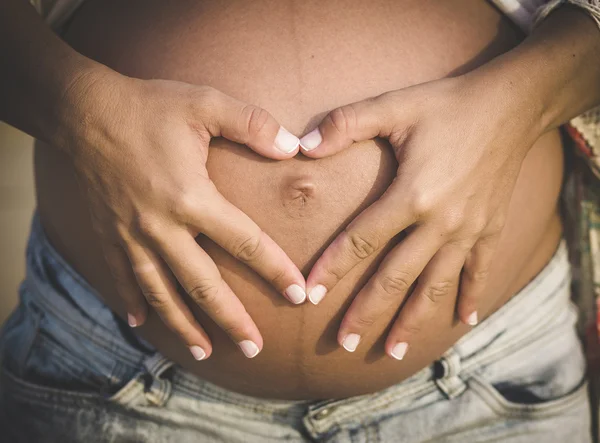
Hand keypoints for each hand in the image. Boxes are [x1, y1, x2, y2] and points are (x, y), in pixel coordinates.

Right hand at [59, 68, 305, 359]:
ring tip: (205, 352)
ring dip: (185, 326)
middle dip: (233, 320)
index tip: (297, 295)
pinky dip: (133, 306)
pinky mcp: (105, 239)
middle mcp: (161, 228)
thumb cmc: (147, 107)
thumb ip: (252, 124)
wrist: (79, 112)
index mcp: (191, 198)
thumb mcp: (204, 103)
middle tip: (254, 348)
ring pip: (162, 295)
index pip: (245, 242)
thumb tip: (294, 147)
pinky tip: (142, 324)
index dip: (275, 270)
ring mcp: (130, 238)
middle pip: (204, 285)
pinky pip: (120, 282)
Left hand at [299, 74, 541, 358]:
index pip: (362, 240)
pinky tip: (462, 321)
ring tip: (393, 350)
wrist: (511, 105)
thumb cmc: (447, 104)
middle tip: (345, 343)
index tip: (310, 295)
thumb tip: (302, 144)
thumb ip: (346, 123)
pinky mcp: (490, 229)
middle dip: (367, 312)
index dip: (332, 267)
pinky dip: (471, 297)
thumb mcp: (394, 105)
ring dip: (413, 320)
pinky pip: (479, 272)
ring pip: (435, 286)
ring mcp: (468, 231)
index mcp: (411, 195)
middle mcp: (439, 222)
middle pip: (395, 277)